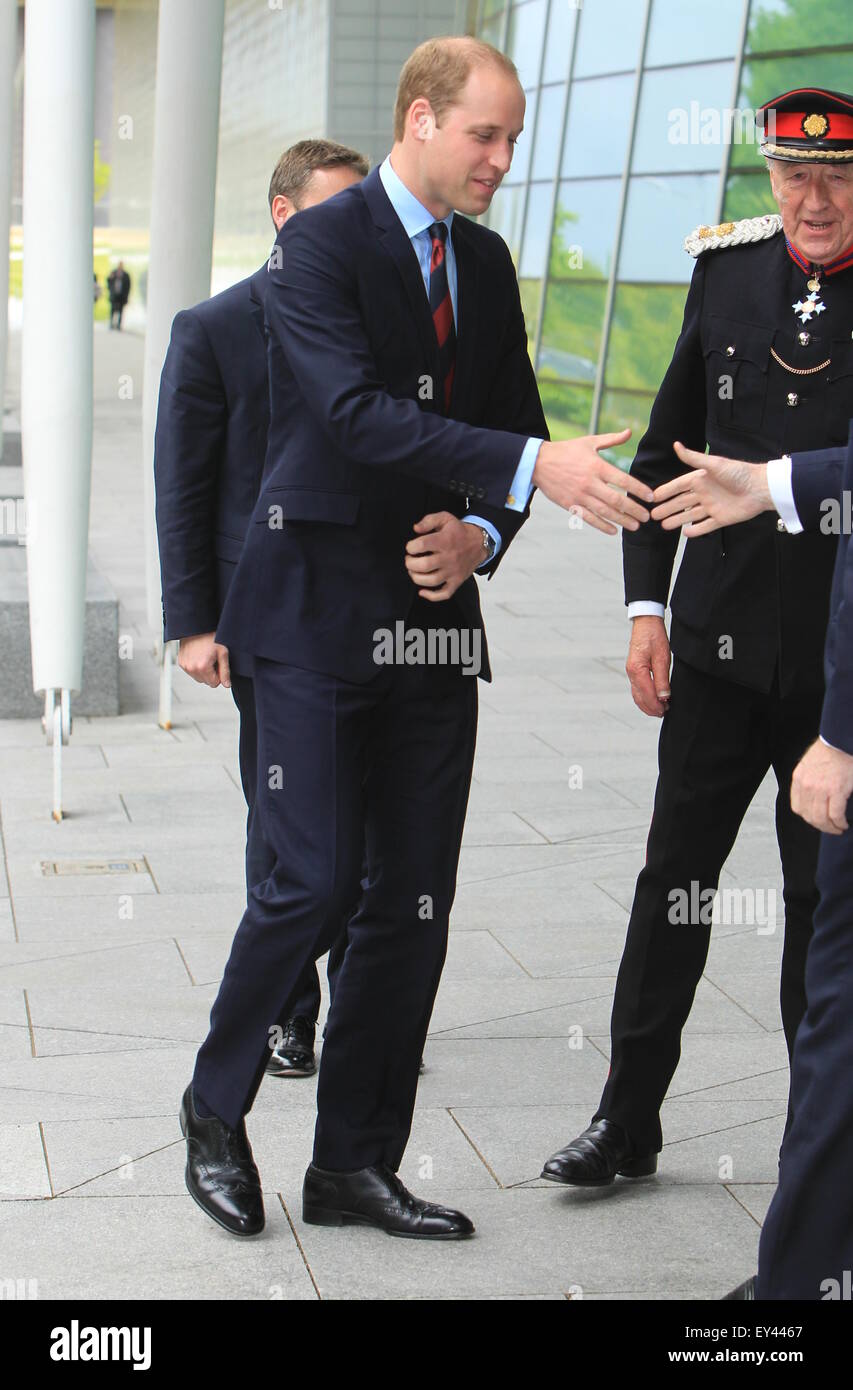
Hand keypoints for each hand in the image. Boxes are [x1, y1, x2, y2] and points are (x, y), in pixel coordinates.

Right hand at [178, 632, 230, 687]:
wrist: (196, 626)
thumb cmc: (210, 637)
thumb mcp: (222, 653)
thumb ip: (225, 671)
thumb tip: (226, 684)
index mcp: (202, 667)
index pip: (214, 684)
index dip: (219, 674)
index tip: (218, 663)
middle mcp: (191, 668)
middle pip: (206, 682)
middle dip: (211, 673)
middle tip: (212, 659)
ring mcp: (185, 666)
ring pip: (198, 677)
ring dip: (203, 671)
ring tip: (205, 656)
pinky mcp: (181, 662)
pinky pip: (191, 671)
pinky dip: (196, 666)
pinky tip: (198, 656)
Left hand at [405, 513, 486, 601]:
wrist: (479, 543)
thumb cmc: (459, 531)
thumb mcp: (445, 518)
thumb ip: (428, 520)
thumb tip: (416, 528)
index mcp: (445, 540)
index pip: (421, 545)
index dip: (411, 547)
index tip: (411, 547)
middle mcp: (449, 557)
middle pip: (424, 565)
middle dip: (410, 563)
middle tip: (409, 560)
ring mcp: (453, 571)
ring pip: (431, 581)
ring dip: (416, 578)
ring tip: (414, 571)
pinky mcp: (457, 581)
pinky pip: (444, 594)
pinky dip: (431, 596)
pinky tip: (422, 591)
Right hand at [531, 430, 652, 533]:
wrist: (538, 462)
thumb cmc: (566, 451)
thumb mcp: (589, 441)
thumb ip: (611, 439)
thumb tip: (630, 431)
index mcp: (597, 466)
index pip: (623, 480)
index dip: (639, 490)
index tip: (651, 497)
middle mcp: (590, 482)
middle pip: (617, 499)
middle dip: (634, 509)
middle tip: (647, 517)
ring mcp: (579, 495)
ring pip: (605, 512)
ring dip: (622, 520)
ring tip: (635, 526)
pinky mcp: (570, 505)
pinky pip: (589, 518)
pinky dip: (602, 526)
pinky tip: (614, 531)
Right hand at [626, 615, 671, 716]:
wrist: (646, 623)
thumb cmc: (654, 637)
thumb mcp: (662, 657)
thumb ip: (662, 679)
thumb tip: (664, 697)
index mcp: (637, 670)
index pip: (647, 694)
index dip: (657, 705)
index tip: (666, 710)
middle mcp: (631, 673)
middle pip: (639, 698)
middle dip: (651, 708)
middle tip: (664, 713)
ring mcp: (631, 672)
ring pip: (637, 695)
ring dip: (647, 705)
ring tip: (659, 710)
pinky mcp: (633, 670)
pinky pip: (636, 689)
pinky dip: (643, 698)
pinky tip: (652, 700)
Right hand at [651, 442, 772, 535]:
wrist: (760, 488)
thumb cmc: (739, 473)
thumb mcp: (714, 464)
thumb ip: (693, 458)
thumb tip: (676, 445)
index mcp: (701, 479)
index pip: (678, 486)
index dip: (666, 491)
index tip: (652, 497)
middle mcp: (705, 493)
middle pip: (681, 502)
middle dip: (667, 508)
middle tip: (652, 515)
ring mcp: (713, 506)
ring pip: (690, 515)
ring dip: (677, 520)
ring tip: (663, 525)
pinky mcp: (722, 518)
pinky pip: (706, 526)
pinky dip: (696, 530)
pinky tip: (685, 533)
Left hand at [791, 738, 852, 833]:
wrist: (841, 741)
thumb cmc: (829, 751)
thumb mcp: (809, 764)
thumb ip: (807, 780)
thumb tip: (812, 797)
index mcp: (799, 779)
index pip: (798, 807)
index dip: (808, 817)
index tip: (817, 820)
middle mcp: (807, 785)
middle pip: (809, 816)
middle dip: (820, 826)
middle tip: (830, 828)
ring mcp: (821, 789)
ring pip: (821, 818)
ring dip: (831, 828)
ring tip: (838, 828)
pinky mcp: (837, 790)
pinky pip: (835, 814)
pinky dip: (839, 823)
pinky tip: (844, 824)